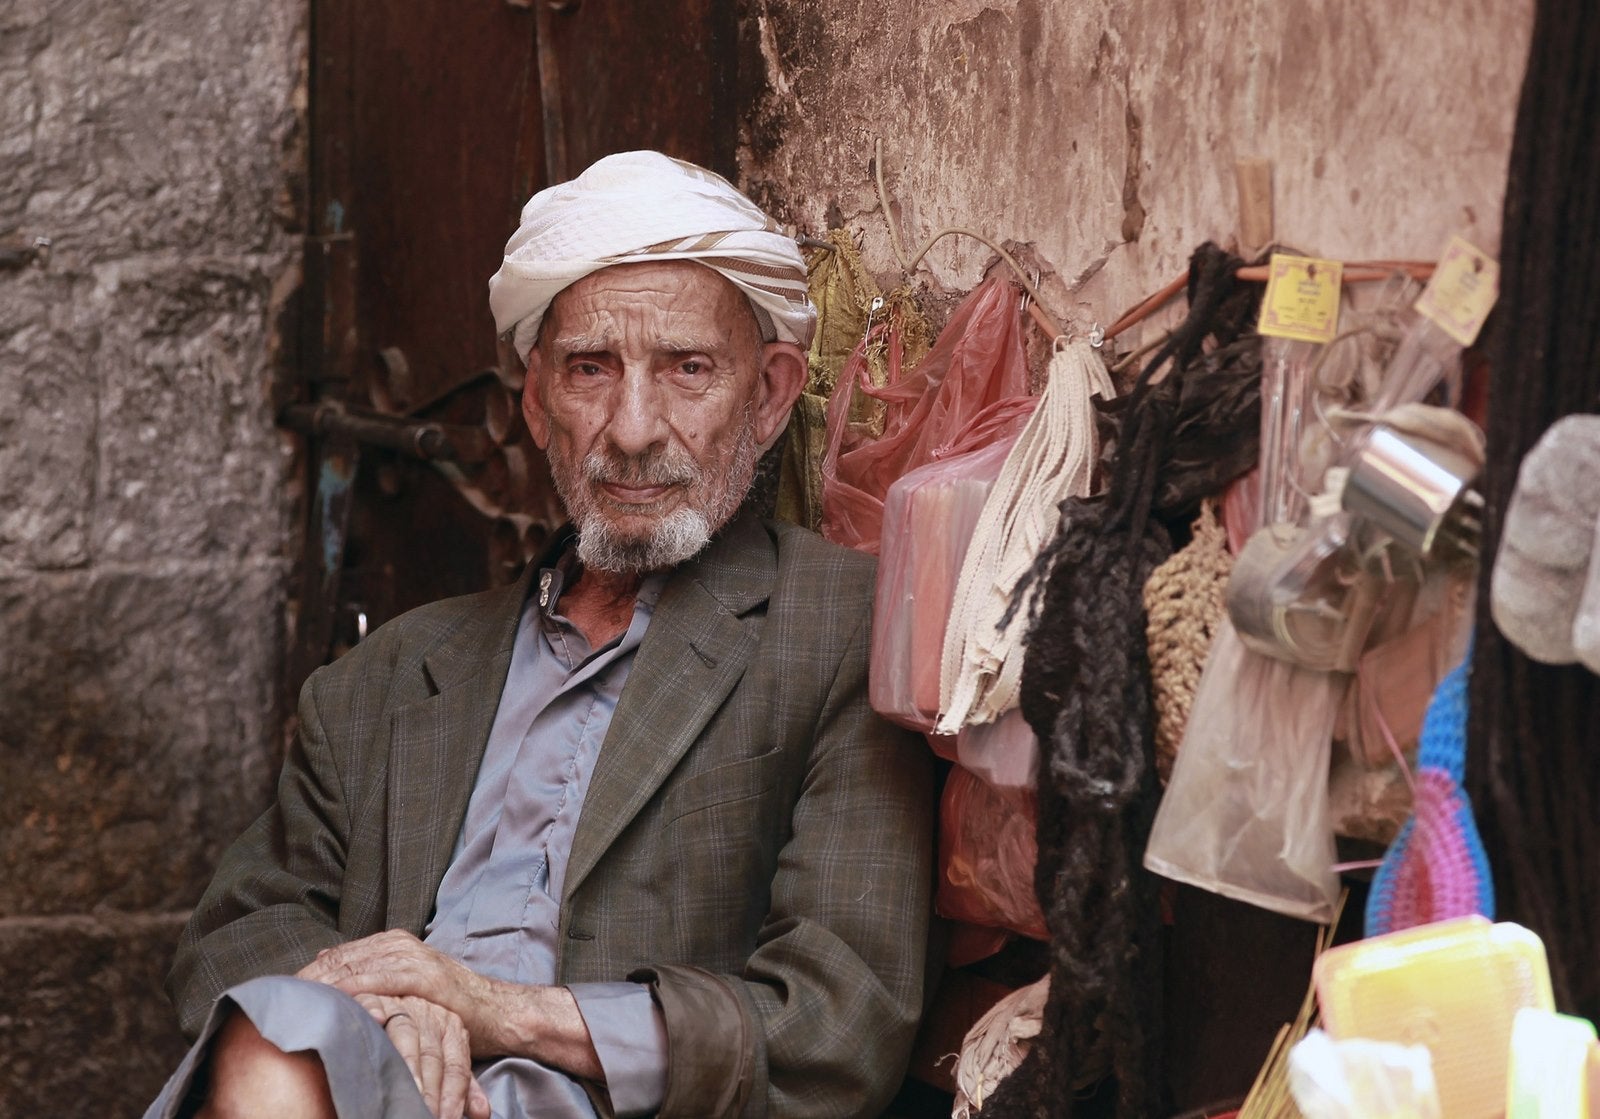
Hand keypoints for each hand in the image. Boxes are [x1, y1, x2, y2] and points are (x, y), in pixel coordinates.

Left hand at [297, 930, 504, 1055]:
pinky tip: (331, 1003)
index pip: (339, 956)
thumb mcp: (406, 981)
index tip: (281, 993)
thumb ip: (370, 968)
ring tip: (295, 1003)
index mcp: (393, 942)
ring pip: (353, 969)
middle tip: (278, 1000)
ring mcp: (412, 958)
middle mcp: (400, 944)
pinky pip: (376, 982)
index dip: (308, 974)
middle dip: (307, 980)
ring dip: (321, 986)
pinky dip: (350, 991)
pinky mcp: (423, 977)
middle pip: (340, 960)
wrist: (495, 1011)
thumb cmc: (449, 1003)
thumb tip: (324, 957)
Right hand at [353, 993, 490, 1118]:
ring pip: (406, 1034)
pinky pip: (373, 1002)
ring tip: (408, 1090)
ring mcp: (402, 1004)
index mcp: (450, 1029)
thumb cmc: (420, 1033)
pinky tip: (375, 1019)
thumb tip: (482, 1114)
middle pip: (432, 1056)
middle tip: (425, 1114)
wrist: (400, 987)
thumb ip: (461, 1084)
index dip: (453, 1096)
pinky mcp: (373, 996)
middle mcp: (429, 1015)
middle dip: (430, 1090)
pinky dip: (374, 1011)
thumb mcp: (445, 1054)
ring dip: (407, 1062)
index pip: (456, 1067)